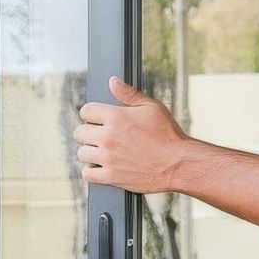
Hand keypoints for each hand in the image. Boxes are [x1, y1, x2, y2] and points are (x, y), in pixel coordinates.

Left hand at [74, 75, 198, 193]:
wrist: (178, 164)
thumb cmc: (168, 135)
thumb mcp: (152, 107)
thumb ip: (129, 93)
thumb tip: (113, 81)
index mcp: (116, 117)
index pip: (86, 111)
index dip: (91, 114)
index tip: (97, 120)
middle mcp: (108, 137)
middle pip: (80, 132)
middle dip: (89, 132)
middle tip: (102, 136)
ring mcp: (108, 158)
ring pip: (82, 153)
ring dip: (90, 152)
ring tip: (103, 152)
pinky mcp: (111, 177)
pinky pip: (87, 174)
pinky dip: (92, 170)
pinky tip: (101, 166)